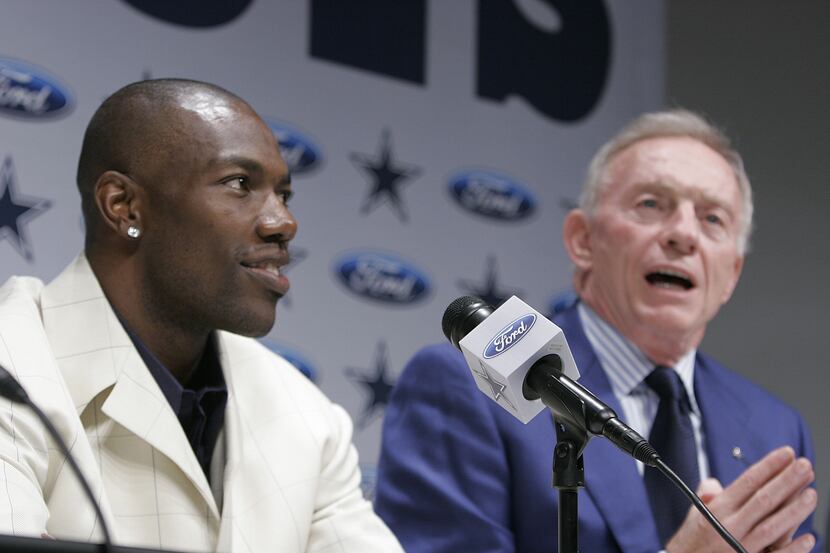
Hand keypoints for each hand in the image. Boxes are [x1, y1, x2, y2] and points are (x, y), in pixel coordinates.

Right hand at [666, 446, 816, 552]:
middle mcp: (729, 526)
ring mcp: (740, 547)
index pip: (747, 482)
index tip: (786, 454)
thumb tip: (716, 483)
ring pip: (772, 526)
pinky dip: (792, 549)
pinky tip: (808, 538)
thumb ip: (707, 494)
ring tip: (812, 494)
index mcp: (717, 509)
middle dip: (786, 481)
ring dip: (794, 510)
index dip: (769, 466)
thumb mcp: (694, 512)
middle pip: (763, 499)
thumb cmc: (692, 540)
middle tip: (805, 465)